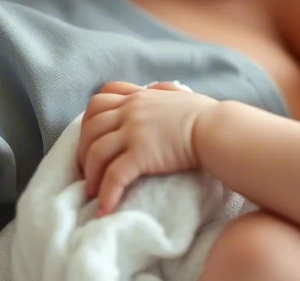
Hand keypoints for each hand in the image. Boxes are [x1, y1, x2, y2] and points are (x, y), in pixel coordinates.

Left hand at [77, 81, 218, 215]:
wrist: (217, 129)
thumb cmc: (206, 115)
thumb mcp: (180, 95)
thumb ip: (164, 91)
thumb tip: (157, 88)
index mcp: (139, 97)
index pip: (100, 99)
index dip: (88, 119)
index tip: (90, 138)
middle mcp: (131, 110)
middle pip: (90, 127)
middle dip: (82, 150)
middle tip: (88, 170)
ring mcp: (134, 131)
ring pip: (95, 152)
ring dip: (90, 175)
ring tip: (93, 192)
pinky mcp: (141, 154)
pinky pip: (113, 176)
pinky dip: (106, 194)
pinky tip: (105, 209)